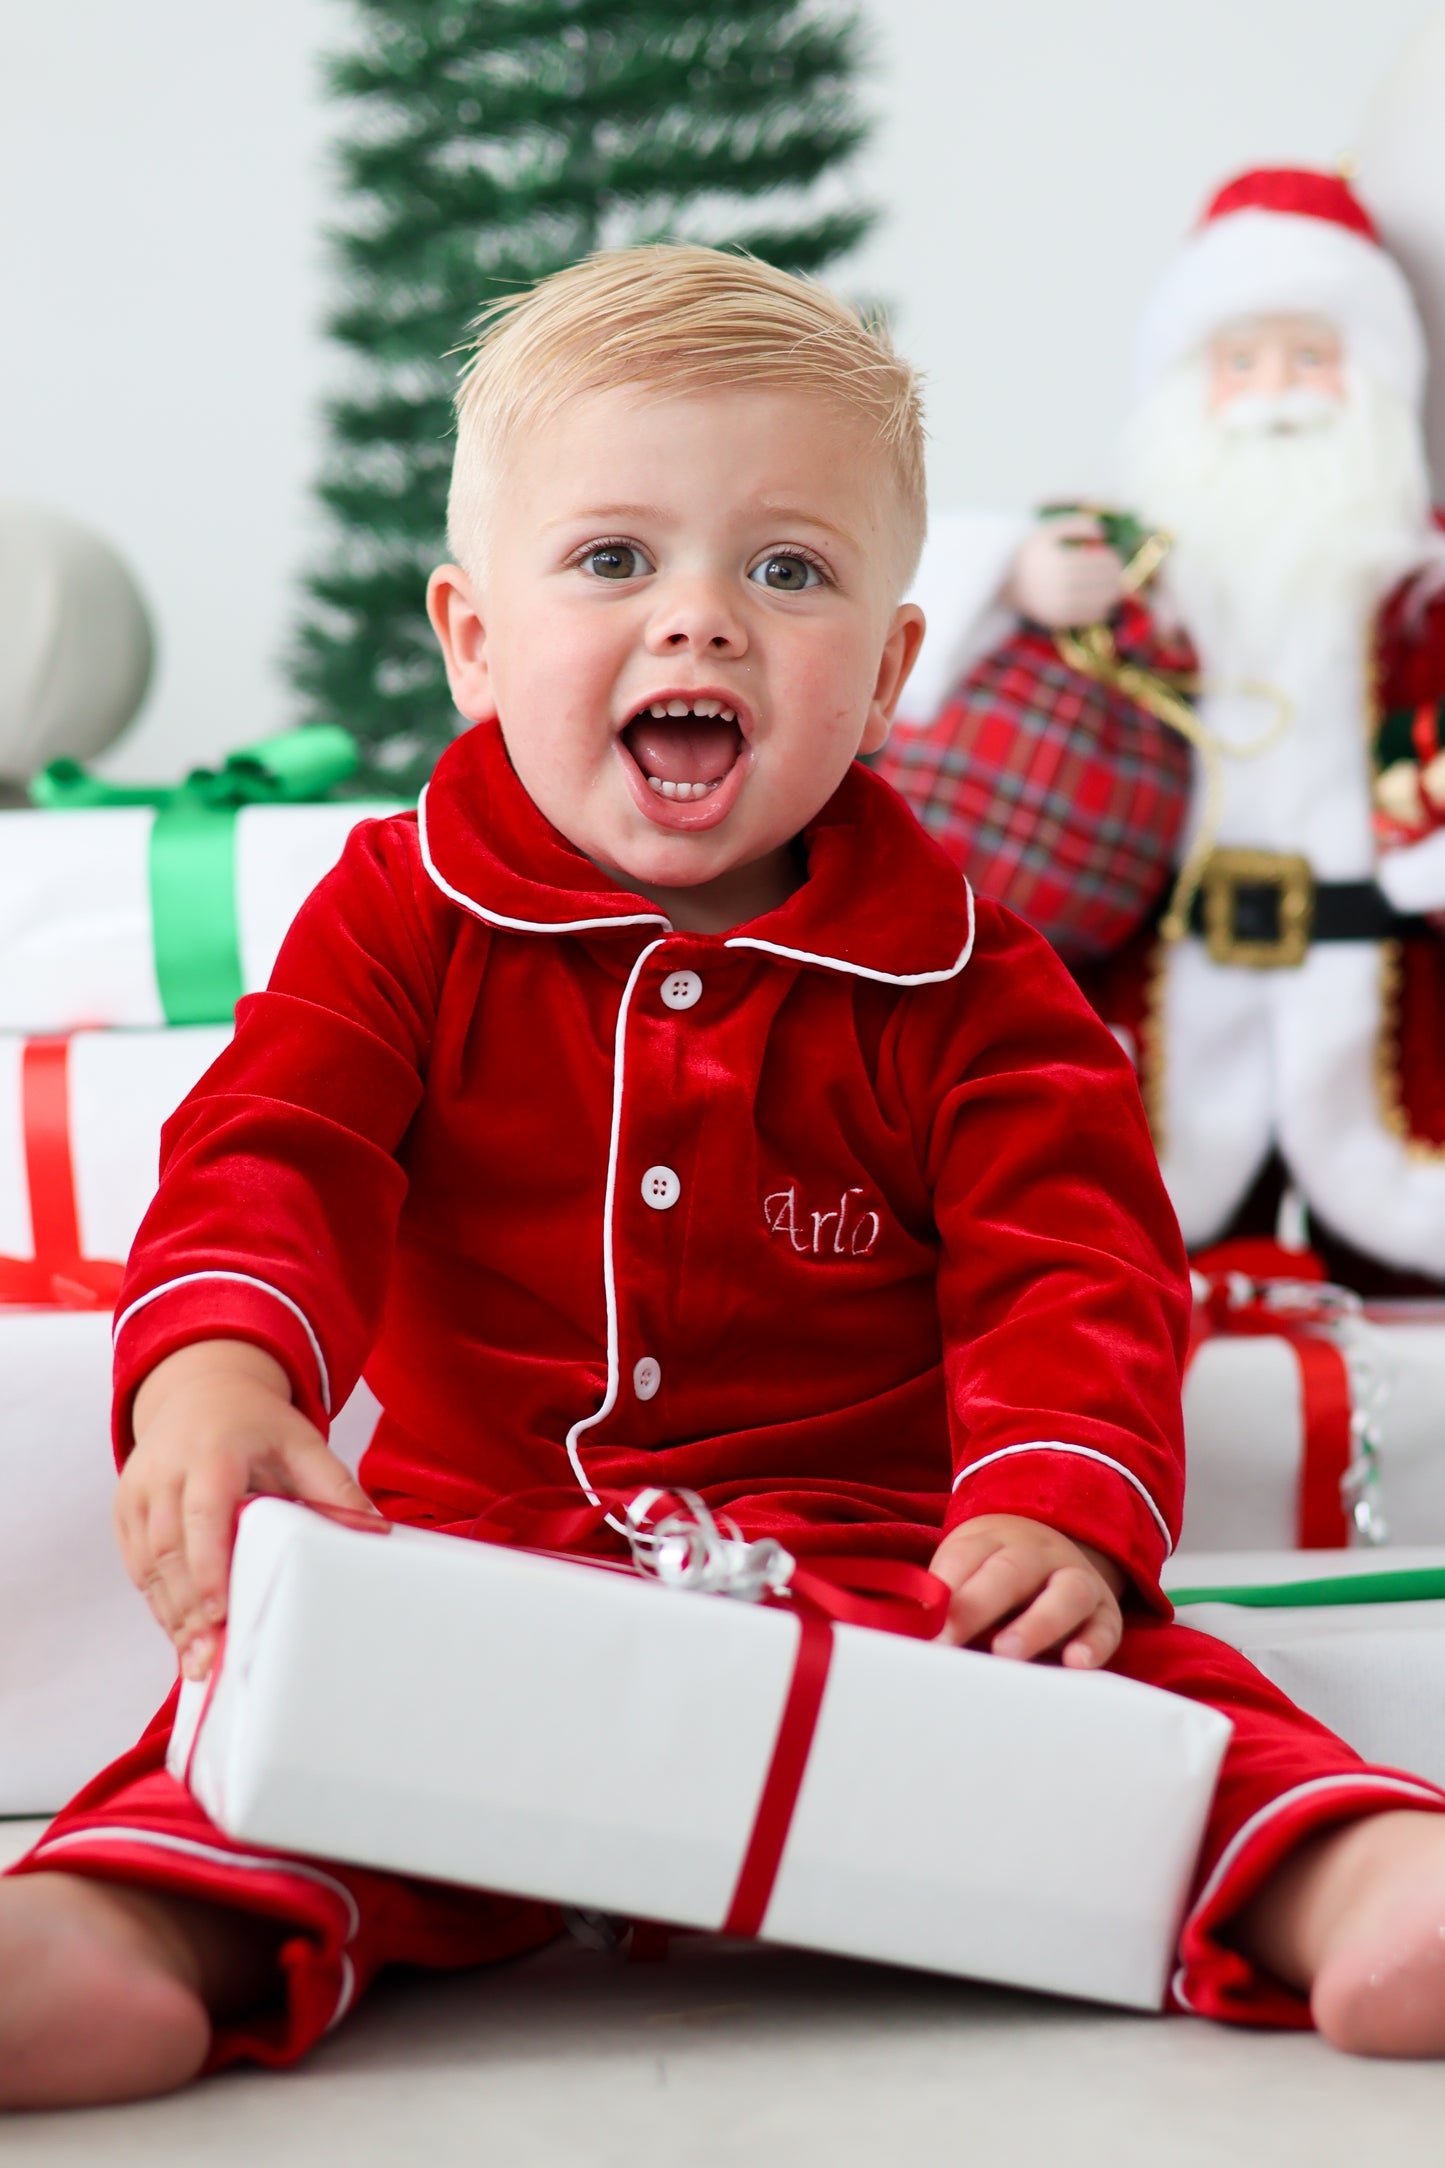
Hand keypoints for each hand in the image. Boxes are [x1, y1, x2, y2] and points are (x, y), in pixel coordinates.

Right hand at [115, 1339, 380, 1681]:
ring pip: (149, 1564)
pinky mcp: (125, 1510)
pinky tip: (181, 1635)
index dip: (208, 1566)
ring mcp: (139, 1491)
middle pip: (170, 1550)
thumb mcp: (303, 1442)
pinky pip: (137, 1565)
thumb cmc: (257, 1424)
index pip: (204, 1515)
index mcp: (213, 1452)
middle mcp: (167, 1471)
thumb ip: (335, 1486)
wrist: (201, 1390)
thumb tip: (378, 1529)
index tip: (219, 1611)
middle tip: (209, 1657)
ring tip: (197, 1660)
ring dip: (171, 1615)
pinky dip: (158, 1602)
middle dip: (188, 1608)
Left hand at [928, 1514, 1124, 1668]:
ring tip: (1007, 1653)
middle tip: (948, 1640)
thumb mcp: (965, 1565)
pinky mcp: (1105, 1611)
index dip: (941, 1590)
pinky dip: (1094, 1644)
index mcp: (993, 1539)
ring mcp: (1075, 1578)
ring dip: (1036, 1623)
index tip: (920, 1627)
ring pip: (1065, 1593)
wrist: (1059, 1541)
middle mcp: (1038, 1553)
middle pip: (1010, 1571)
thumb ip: (942, 1594)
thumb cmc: (994, 1570)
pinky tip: (1076, 1664)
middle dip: (977, 1605)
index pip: (965, 1556)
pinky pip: (1106, 1625)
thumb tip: (908, 1628)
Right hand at [1003, 516, 1125, 628]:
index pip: (1093, 562)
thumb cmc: (1029, 554)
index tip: (1118, 559)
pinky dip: (1099, 612)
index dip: (1110, 561)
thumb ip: (1074, 525)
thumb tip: (1103, 531)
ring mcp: (1055, 604)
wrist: (1001, 583)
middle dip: (1114, 578)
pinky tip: (1106, 606)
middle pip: (1096, 582)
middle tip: (1121, 575)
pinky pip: (1083, 618)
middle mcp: (1055, 584)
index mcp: (1055, 561)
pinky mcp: (1054, 619)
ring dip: (1111, 596)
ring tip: (1118, 590)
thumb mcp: (1046, 532)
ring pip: (1093, 601)